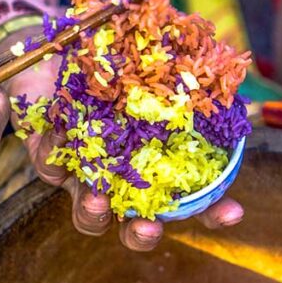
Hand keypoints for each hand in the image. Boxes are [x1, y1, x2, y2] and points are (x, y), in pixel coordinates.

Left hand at [2, 32, 243, 251]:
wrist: (59, 47)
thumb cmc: (115, 62)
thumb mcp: (153, 65)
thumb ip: (183, 76)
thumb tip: (223, 72)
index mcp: (155, 167)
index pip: (192, 203)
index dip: (214, 213)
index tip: (234, 212)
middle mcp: (121, 181)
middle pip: (134, 226)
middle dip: (142, 235)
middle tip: (148, 227)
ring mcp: (84, 175)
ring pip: (87, 213)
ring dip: (92, 213)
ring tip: (96, 199)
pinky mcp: (48, 155)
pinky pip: (49, 165)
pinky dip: (55, 154)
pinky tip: (62, 131)